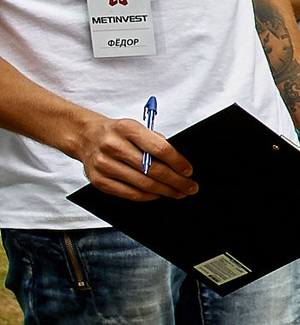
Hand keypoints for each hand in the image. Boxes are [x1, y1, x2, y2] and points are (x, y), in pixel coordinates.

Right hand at [68, 112, 193, 201]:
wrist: (85, 136)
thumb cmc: (116, 133)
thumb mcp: (136, 128)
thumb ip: (156, 142)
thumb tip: (179, 164)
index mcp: (127, 129)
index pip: (160, 149)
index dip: (178, 162)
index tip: (189, 171)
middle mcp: (113, 146)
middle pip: (153, 169)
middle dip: (176, 181)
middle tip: (190, 187)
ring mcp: (104, 164)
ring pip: (143, 184)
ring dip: (165, 191)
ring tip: (178, 192)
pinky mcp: (99, 180)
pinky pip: (129, 193)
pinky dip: (148, 196)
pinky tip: (157, 194)